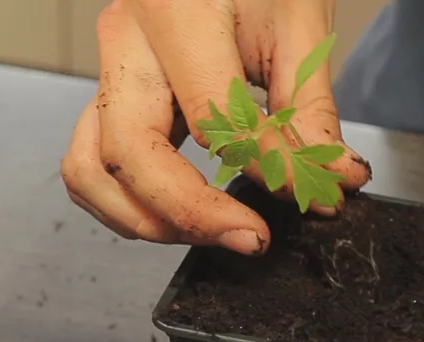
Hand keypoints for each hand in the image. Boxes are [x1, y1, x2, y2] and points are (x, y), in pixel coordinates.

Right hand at [60, 0, 370, 254]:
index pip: (212, 118)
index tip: (310, 195)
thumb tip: (331, 182)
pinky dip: (128, 202)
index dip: (264, 168)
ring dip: (147, 219)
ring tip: (213, 232)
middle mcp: (125, 41)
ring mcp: (108, 68)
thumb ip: (311, 110)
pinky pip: (93, 163)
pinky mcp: (110, 92)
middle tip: (253, 238)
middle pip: (130, 155)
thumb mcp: (300, 25)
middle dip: (191, 213)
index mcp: (174, 13)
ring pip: (91, 170)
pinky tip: (181, 213)